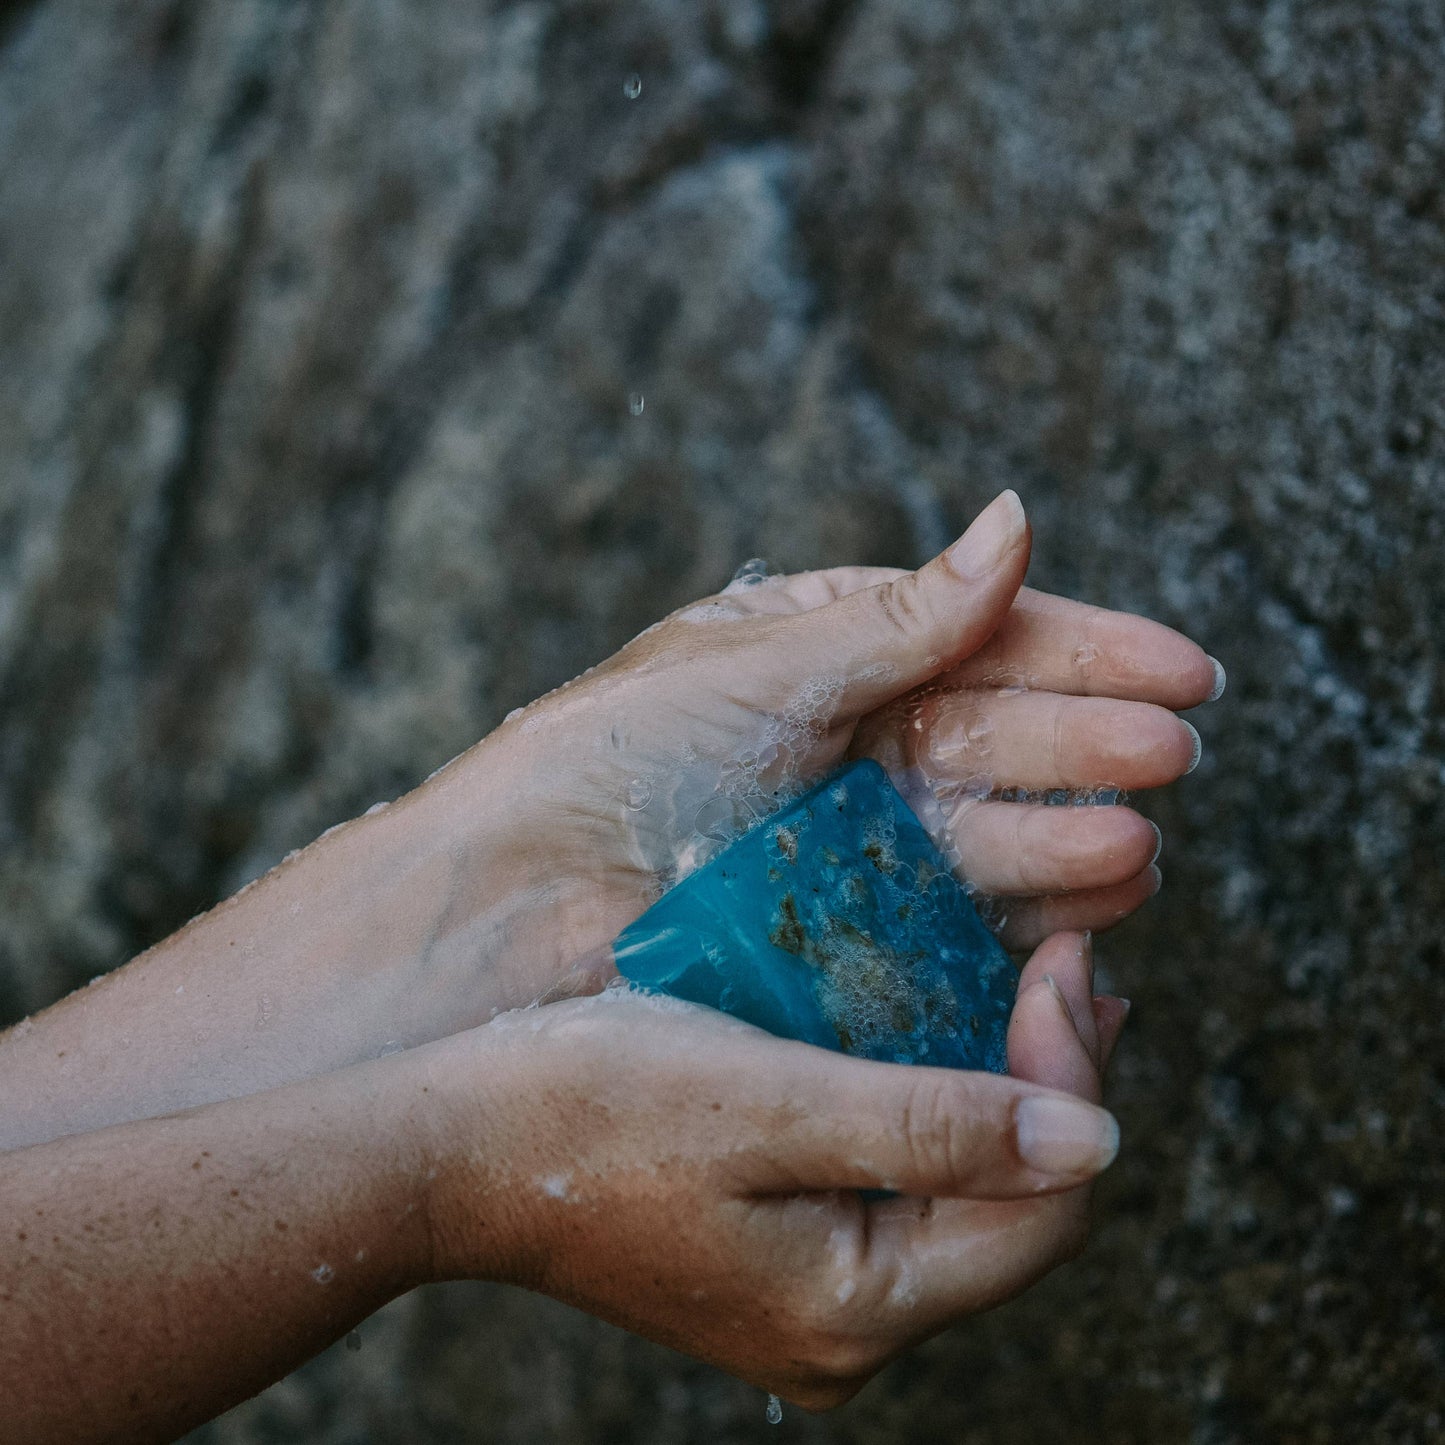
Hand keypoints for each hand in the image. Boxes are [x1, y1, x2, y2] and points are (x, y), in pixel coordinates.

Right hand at [424, 931, 1124, 1407]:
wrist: (449, 1147)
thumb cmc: (592, 1110)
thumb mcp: (769, 1105)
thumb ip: (933, 1128)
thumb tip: (1096, 1145)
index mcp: (855, 1309)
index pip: (1039, 1209)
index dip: (1072, 1079)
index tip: (1068, 959)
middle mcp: (845, 1327)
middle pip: (1013, 1208)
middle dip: (1051, 1077)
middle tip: (1067, 957)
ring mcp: (811, 1294)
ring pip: (961, 1187)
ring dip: (1002, 1080)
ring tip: (1037, 981)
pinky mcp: (780, 1248)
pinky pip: (899, 1177)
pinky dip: (937, 1098)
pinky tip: (952, 1026)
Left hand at [446, 490, 1216, 1009]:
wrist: (517, 905)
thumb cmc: (616, 759)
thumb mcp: (766, 668)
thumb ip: (904, 614)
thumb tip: (1018, 515)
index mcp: (824, 655)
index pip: (979, 639)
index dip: (1085, 650)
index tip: (1185, 669)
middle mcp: (849, 742)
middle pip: (1000, 735)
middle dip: (1090, 743)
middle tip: (1174, 755)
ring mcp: (853, 839)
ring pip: (992, 828)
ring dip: (1071, 833)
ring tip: (1138, 847)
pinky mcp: (849, 929)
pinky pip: (959, 911)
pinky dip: (1027, 909)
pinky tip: (1088, 908)